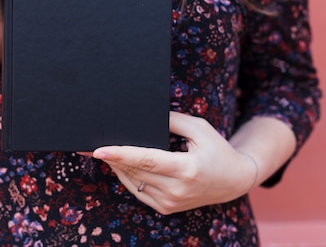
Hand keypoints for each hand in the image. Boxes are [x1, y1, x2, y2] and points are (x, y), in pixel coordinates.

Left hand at [91, 111, 257, 214]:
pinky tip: (119, 164)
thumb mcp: (200, 129)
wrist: (233, 180)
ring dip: (117, 166)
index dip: (121, 154)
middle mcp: (177, 190)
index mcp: (187, 169)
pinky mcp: (166, 209)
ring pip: (133, 182)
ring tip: (104, 151)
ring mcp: (171, 202)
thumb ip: (173, 120)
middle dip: (112, 157)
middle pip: (135, 171)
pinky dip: (127, 177)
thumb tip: (143, 116)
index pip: (146, 160)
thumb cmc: (216, 149)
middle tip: (91, 144)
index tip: (99, 150)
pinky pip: (138, 192)